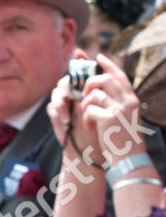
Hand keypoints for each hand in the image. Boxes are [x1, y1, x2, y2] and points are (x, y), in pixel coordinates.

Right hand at [47, 55, 98, 160]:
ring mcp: (64, 104)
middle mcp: (74, 94)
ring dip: (62, 103)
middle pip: (65, 80)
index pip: (79, 70)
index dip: (78, 64)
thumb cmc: (101, 128)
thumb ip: (99, 88)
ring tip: (70, 117)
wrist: (90, 150)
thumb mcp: (104, 106)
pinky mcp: (56, 115)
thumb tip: (103, 70)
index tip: (82, 65)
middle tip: (75, 97)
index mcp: (86, 88)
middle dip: (69, 88)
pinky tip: (66, 123)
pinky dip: (58, 114)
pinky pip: (51, 107)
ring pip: (57, 93)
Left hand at [75, 51, 147, 168]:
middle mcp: (127, 101)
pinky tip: (90, 128)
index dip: (108, 64)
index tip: (98, 57)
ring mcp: (119, 109)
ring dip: (85, 105)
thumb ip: (119, 104)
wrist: (129, 160)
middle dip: (90, 83)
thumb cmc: (125, 142)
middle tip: (84, 93)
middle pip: (105, 78)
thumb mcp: (126, 119)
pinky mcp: (108, 119)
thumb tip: (103, 94)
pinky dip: (86, 118)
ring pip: (94, 93)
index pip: (120, 75)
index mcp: (132, 99)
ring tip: (87, 117)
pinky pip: (89, 109)